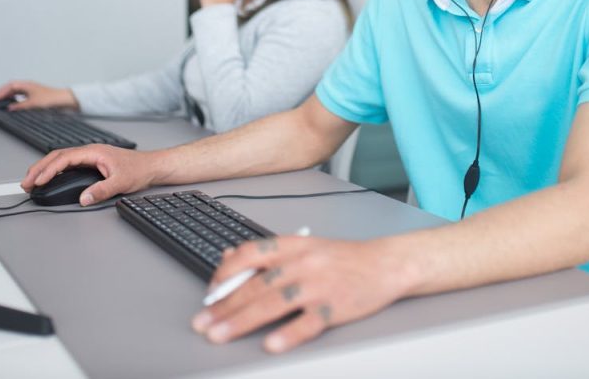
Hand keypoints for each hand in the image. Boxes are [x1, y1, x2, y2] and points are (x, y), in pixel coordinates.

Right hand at [0, 80, 77, 109]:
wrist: (64, 100)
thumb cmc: (51, 99)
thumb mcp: (33, 104)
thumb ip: (20, 106)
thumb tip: (10, 108)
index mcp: (27, 85)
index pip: (10, 86)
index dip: (2, 91)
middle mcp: (29, 86)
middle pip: (12, 87)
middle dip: (3, 92)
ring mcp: (32, 90)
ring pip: (17, 91)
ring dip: (9, 95)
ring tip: (2, 101)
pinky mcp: (35, 95)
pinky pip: (22, 95)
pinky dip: (15, 98)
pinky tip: (14, 103)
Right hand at [19, 144, 155, 205]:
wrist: (150, 166)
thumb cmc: (138, 169)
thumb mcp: (121, 182)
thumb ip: (101, 190)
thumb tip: (84, 198)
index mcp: (94, 152)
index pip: (64, 158)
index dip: (48, 169)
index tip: (38, 181)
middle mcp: (89, 152)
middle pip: (57, 156)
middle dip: (39, 169)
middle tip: (26, 183)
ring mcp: (89, 157)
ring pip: (60, 159)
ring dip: (44, 169)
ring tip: (31, 181)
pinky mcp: (90, 163)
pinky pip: (67, 164)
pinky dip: (54, 170)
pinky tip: (48, 178)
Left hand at [191, 235, 407, 352]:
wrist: (385, 264)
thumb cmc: (342, 258)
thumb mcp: (304, 246)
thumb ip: (268, 253)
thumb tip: (229, 257)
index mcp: (293, 245)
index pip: (250, 254)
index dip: (225, 273)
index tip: (209, 292)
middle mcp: (303, 263)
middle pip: (256, 285)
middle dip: (224, 306)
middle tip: (202, 322)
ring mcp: (319, 285)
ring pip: (273, 303)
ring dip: (242, 320)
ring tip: (220, 334)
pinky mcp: (335, 306)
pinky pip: (308, 322)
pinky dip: (288, 334)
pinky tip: (270, 344)